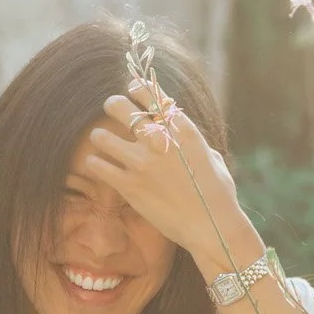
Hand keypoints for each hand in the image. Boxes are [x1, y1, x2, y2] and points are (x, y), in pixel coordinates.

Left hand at [83, 80, 259, 275]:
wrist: (211, 226)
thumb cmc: (218, 193)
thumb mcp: (211, 156)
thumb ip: (190, 140)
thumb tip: (180, 131)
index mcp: (182, 130)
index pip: (152, 96)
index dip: (138, 87)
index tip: (132, 87)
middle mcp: (159, 141)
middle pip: (121, 107)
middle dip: (113, 104)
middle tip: (111, 106)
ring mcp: (141, 163)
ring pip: (102, 137)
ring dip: (100, 137)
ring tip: (102, 140)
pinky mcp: (129, 186)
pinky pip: (98, 166)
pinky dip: (95, 164)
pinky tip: (98, 165)